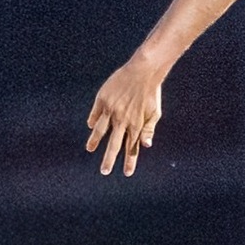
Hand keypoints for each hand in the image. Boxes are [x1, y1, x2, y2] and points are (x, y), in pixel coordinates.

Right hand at [85, 58, 164, 176]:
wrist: (143, 71)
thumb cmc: (151, 93)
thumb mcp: (155, 113)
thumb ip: (149, 129)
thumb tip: (146, 146)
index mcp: (136, 124)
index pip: (132, 147)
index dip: (129, 161)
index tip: (127, 173)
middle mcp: (122, 120)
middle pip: (114, 144)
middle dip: (109, 159)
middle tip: (104, 171)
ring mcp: (111, 109)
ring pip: (100, 130)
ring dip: (95, 141)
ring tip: (90, 149)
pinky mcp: (103, 99)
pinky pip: (95, 113)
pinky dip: (93, 120)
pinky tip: (90, 127)